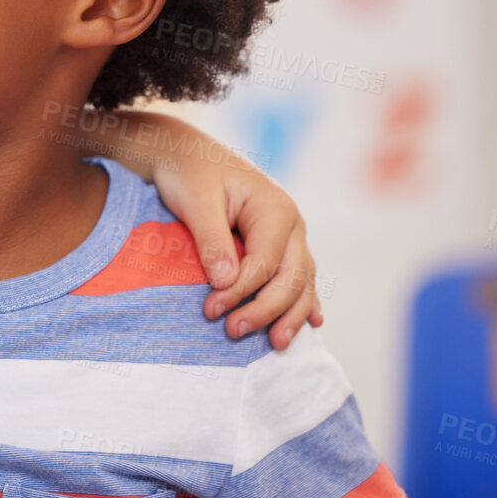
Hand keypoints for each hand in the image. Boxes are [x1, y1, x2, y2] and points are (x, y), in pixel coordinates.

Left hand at [154, 159, 322, 349]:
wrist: (185, 153)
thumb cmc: (188, 173)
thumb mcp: (196, 202)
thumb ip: (212, 241)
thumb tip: (227, 282)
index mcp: (275, 209)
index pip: (266, 263)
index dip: (241, 291)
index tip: (211, 310)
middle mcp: (292, 223)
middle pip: (291, 277)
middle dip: (266, 309)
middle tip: (233, 332)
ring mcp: (291, 235)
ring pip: (301, 281)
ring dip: (290, 314)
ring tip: (276, 344)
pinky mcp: (281, 244)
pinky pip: (299, 276)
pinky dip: (303, 301)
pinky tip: (310, 323)